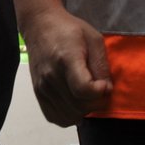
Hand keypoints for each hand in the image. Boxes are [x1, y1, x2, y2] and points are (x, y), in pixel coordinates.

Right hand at [21, 7, 113, 125]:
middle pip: (78, 105)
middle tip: (99, 90)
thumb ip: (101, 65)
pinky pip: (55, 117)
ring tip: (88, 96)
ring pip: (68, 115)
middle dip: (96, 103)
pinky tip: (75, 103)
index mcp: (66, 58)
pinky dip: (69, 116)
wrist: (40, 26)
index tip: (104, 85)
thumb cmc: (69, 30)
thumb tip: (107, 91)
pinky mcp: (38, 94)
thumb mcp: (93, 39)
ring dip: (84, 110)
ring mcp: (42, 87)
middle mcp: (51, 76)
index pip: (83, 89)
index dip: (99, 92)